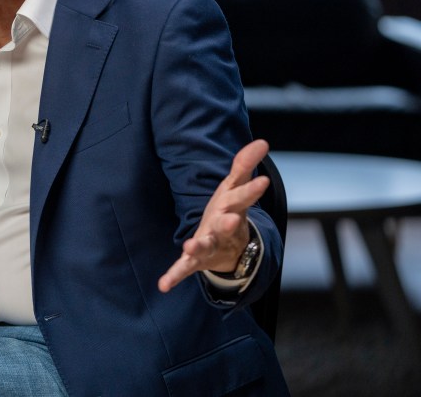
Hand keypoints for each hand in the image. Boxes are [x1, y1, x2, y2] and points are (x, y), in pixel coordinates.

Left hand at [158, 139, 270, 292]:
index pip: (243, 197)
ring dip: (199, 246)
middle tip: (232, 219)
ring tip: (190, 245)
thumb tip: (262, 141)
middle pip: (227, 225)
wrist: (231, 250)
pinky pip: (184, 268)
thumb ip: (244, 165)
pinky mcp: (196, 260)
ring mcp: (211, 245)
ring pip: (206, 246)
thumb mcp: (235, 188)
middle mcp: (224, 229)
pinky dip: (174, 276)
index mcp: (233, 209)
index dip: (252, 190)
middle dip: (229, 222)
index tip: (263, 180)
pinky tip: (163, 285)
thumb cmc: (230, 212)